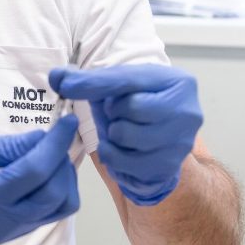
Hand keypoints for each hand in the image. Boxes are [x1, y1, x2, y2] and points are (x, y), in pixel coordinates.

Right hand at [0, 115, 79, 244]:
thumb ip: (4, 146)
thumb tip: (42, 138)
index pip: (34, 171)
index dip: (55, 144)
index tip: (68, 121)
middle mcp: (7, 222)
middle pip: (56, 191)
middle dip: (62, 158)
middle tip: (56, 136)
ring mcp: (18, 231)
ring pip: (64, 205)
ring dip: (65, 176)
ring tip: (50, 154)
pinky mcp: (24, 231)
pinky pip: (55, 210)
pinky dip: (60, 187)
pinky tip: (47, 170)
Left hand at [49, 63, 202, 206]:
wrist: (162, 140)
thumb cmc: (139, 107)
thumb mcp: (118, 87)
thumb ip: (86, 79)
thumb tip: (57, 76)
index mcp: (177, 82)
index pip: (127, 80)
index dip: (93, 83)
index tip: (65, 85)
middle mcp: (187, 112)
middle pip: (129, 108)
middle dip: (114, 112)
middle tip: (119, 114)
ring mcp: (181, 142)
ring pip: (124, 135)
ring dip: (112, 135)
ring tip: (122, 131)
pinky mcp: (168, 168)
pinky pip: (123, 163)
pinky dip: (114, 157)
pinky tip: (123, 150)